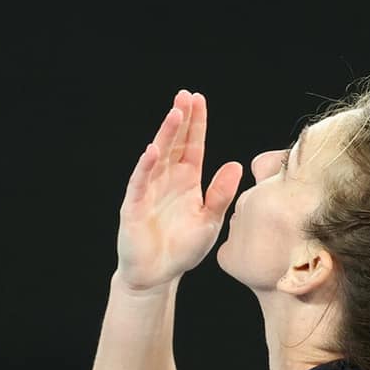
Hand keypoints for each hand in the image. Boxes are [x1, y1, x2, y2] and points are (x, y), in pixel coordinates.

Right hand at [115, 89, 242, 290]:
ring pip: (157, 156)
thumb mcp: (210, 221)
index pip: (192, 145)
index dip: (195, 123)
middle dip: (180, 119)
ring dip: (165, 135)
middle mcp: (167, 179)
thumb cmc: (184, 248)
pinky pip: (140, 182)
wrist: (159, 275)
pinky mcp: (134, 206)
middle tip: (184, 95)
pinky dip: (146, 166)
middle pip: (174, 143)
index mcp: (187, 180)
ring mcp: (149, 190)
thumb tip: (235, 165)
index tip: (198, 99)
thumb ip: (221, 194)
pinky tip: (153, 150)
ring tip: (174, 113)